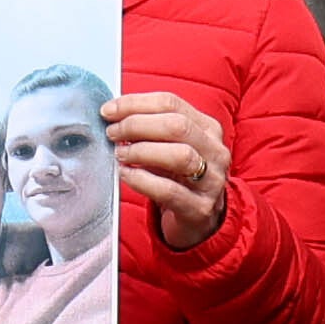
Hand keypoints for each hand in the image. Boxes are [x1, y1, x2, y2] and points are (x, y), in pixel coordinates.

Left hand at [108, 86, 232, 252]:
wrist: (200, 220)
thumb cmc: (179, 178)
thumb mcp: (172, 147)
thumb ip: (151, 128)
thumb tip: (114, 114)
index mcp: (208, 128)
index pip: (171, 103)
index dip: (135, 103)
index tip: (109, 110)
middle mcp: (215, 151)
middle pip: (177, 126)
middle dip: (137, 125)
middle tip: (112, 133)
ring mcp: (212, 181)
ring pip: (179, 155)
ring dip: (141, 151)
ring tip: (120, 154)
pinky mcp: (200, 208)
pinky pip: (169, 191)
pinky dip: (142, 180)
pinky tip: (126, 175)